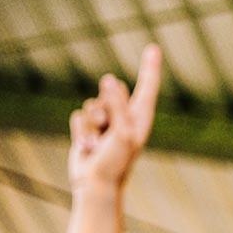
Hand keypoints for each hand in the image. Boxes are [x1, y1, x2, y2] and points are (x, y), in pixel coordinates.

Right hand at [68, 45, 161, 191]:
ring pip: (91, 104)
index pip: (146, 87)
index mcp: (141, 118)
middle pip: (111, 92)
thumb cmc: (115, 162)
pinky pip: (78, 116)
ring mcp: (106, 122)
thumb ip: (116, 104)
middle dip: (104, 108)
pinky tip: (86, 148)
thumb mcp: (121, 131)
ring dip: (90, 124)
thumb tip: (109, 78)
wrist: (96, 184)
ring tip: (97, 145)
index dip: (150, 67)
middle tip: (108, 132)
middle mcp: (125, 117)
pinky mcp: (88, 128)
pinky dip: (79, 131)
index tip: (154, 48)